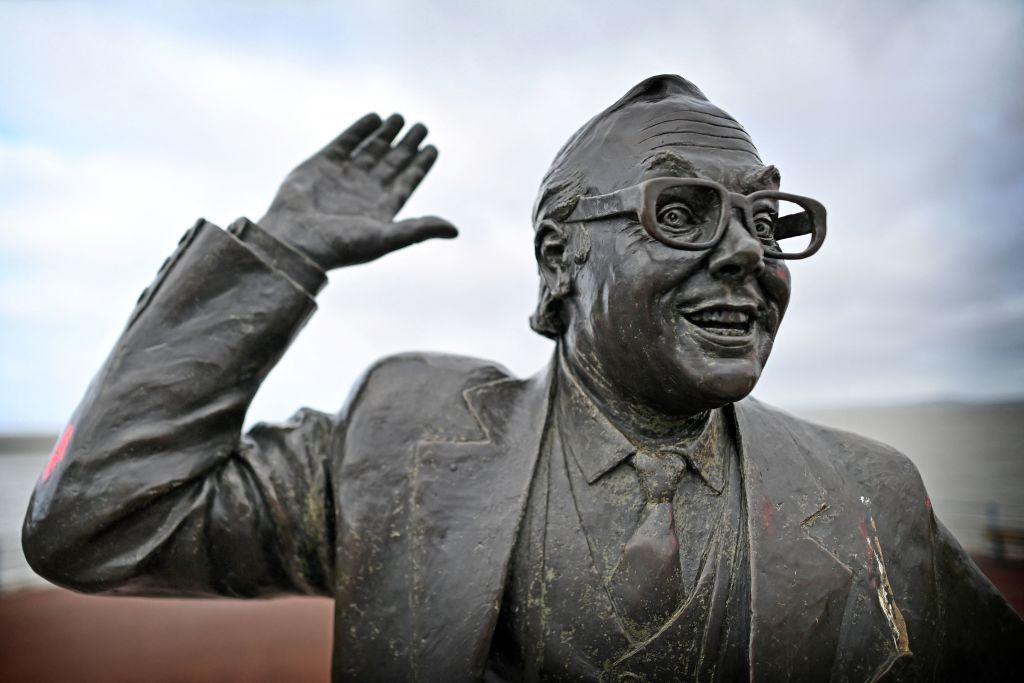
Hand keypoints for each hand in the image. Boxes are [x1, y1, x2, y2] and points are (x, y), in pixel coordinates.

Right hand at [259, 113, 456, 269]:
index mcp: (381, 209)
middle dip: (407, 144)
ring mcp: (343, 177)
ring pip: (370, 150)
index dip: (420, 165)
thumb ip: (419, 230)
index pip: (407, 181)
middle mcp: (364, 191)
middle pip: (392, 162)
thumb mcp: (386, 239)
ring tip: (400, 117)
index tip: (433, 148)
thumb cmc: (340, 246)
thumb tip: (455, 230)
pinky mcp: (321, 164)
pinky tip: (374, 118)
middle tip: (422, 126)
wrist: (294, 240)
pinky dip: (360, 130)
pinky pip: (345, 142)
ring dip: (386, 134)